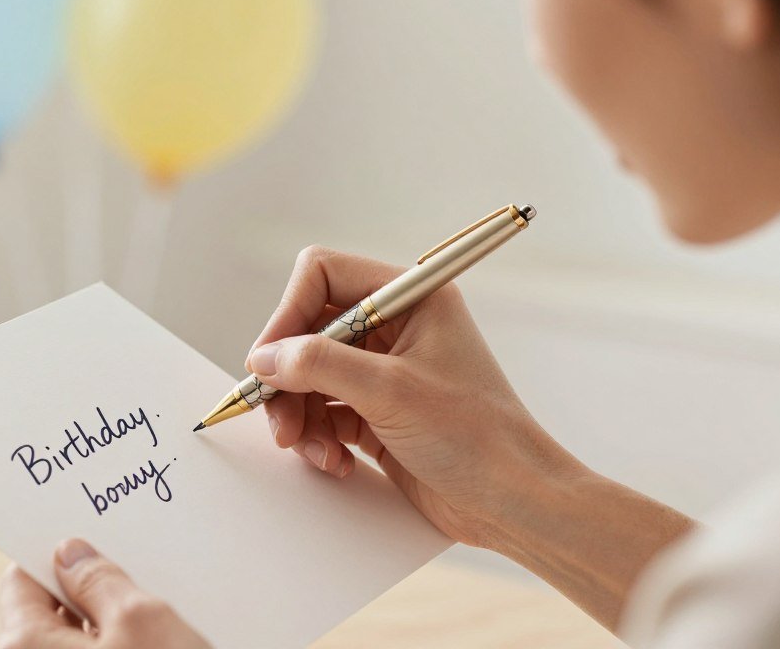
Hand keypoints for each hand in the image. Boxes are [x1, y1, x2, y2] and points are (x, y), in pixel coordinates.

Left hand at [0, 539, 209, 648]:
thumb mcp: (144, 621)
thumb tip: (71, 555)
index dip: (56, 557)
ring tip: (158, 627)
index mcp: (21, 647)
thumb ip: (101, 580)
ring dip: (110, 634)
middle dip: (90, 599)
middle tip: (136, 582)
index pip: (21, 581)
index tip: (86, 541)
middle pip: (47, 618)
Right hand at [249, 246, 583, 548]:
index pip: (324, 276)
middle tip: (278, 419)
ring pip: (310, 375)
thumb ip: (320, 364)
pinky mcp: (378, 412)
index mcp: (412, 297)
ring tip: (312, 448)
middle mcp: (397, 326)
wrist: (514, 503)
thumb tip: (265, 356)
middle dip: (288, 377)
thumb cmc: (476, 437)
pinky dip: (318, 435)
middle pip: (309, 331)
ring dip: (299, 413)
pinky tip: (335, 461)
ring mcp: (386, 371)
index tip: (268, 360)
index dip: (289, 314)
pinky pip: (324, 411)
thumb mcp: (390, 392)